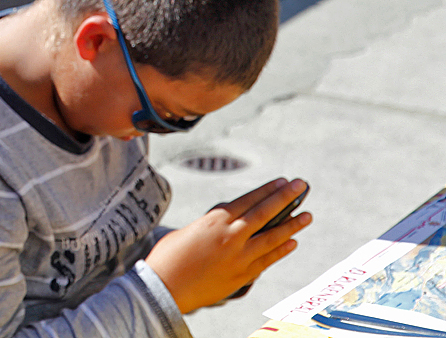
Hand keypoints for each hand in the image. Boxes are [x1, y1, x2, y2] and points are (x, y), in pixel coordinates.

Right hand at [144, 178, 311, 313]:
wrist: (164, 288)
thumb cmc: (168, 258)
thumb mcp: (188, 231)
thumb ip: (211, 228)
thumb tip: (226, 229)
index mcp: (214, 220)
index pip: (249, 200)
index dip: (268, 190)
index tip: (283, 182)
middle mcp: (230, 236)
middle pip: (264, 213)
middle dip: (285, 198)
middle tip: (301, 185)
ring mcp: (238, 257)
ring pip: (272, 237)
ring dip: (292, 225)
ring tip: (307, 215)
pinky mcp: (241, 276)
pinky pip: (267, 260)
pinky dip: (281, 251)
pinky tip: (292, 243)